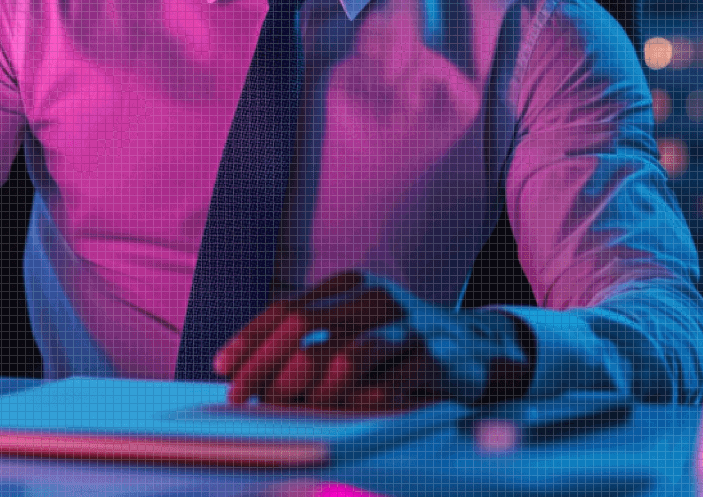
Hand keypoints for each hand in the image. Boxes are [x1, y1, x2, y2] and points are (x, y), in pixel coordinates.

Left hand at [213, 271, 533, 411]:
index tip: (224, 368)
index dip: (252, 338)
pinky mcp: (436, 358)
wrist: (478, 349)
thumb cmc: (399, 343)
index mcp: (353, 284)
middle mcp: (378, 297)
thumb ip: (311, 341)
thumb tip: (245, 371)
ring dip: (309, 390)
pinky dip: (355, 407)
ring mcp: (409, 325)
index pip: (289, 307)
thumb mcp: (357, 326)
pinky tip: (339, 419)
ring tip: (290, 413)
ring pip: (345, 355)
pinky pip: (386, 387)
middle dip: (268, 366)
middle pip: (307, 325)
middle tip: (247, 399)